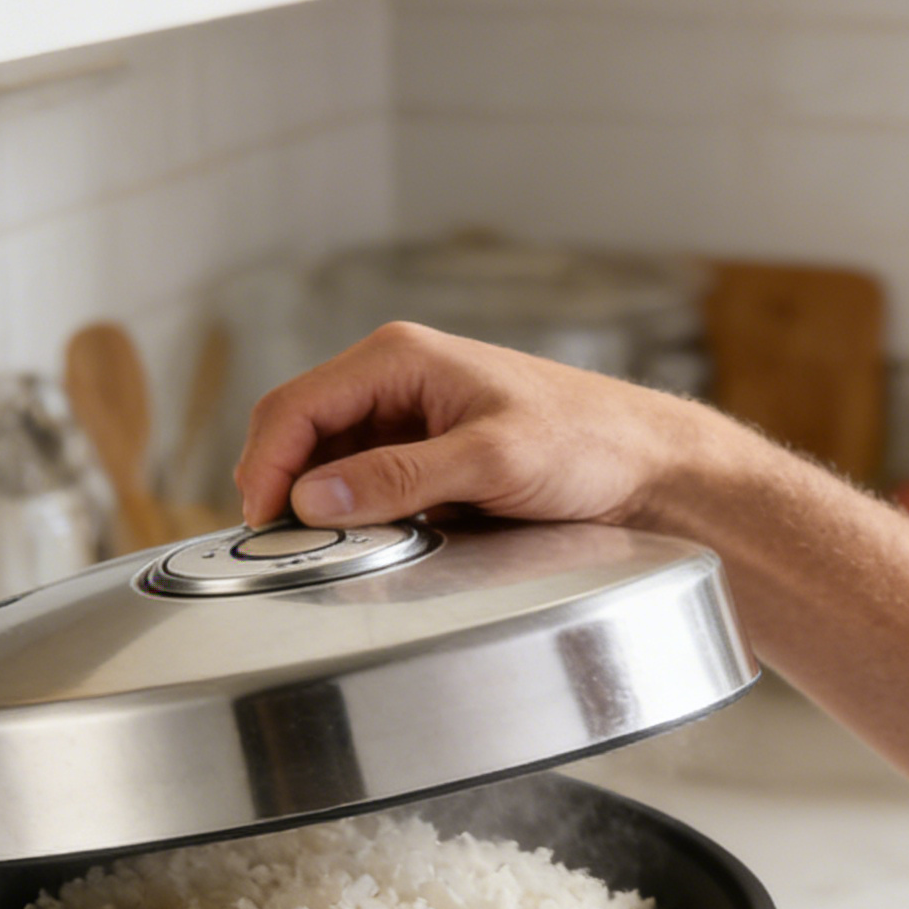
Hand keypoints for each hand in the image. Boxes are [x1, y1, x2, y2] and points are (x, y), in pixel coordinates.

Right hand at [234, 321, 696, 531]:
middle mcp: (396, 379)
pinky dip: (354, 513)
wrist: (647, 465)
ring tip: (325, 552)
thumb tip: (312, 499)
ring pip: (330, 461)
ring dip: (319, 504)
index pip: (294, 404)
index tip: (261, 526)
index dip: (265, 466)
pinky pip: (367, 481)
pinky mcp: (429, 454)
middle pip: (301, 430)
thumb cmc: (586, 443)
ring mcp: (411, 417)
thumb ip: (400, 478)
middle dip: (283, 487)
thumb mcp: (492, 461)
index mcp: (400, 357)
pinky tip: (366, 543)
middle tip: (281, 551)